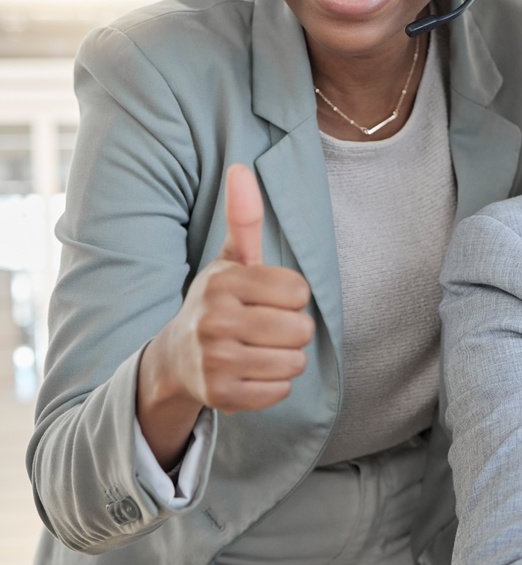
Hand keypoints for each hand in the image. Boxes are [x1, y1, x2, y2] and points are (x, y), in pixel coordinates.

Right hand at [136, 164, 313, 466]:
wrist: (176, 358)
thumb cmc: (218, 304)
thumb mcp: (230, 261)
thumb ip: (244, 218)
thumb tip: (241, 168)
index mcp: (223, 283)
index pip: (300, 292)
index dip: (291, 298)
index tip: (267, 301)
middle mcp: (215, 321)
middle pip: (302, 330)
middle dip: (292, 332)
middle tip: (263, 330)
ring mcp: (216, 361)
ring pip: (294, 363)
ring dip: (285, 360)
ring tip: (258, 351)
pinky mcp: (221, 396)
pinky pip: (280, 392)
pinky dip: (273, 386)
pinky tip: (249, 373)